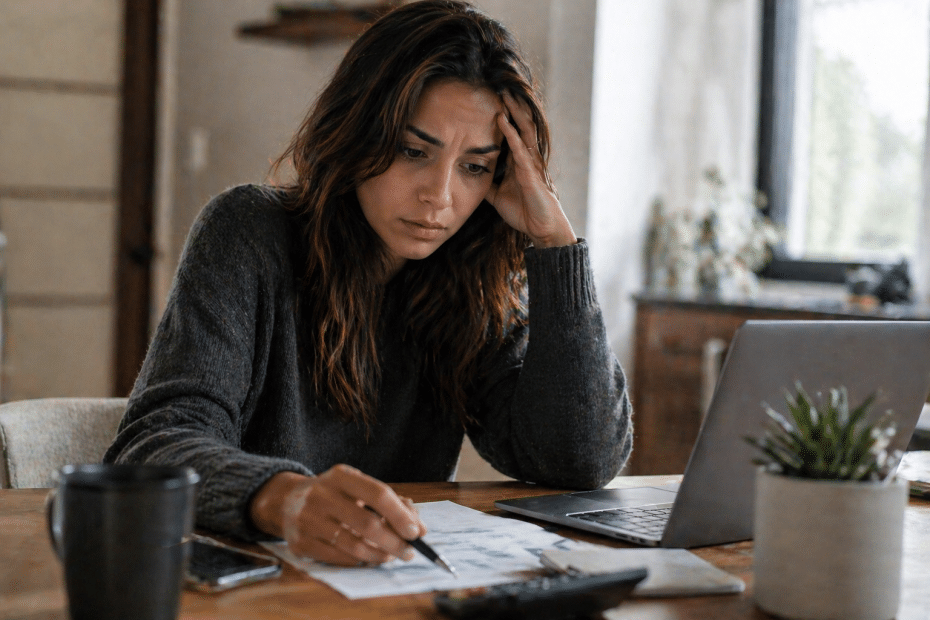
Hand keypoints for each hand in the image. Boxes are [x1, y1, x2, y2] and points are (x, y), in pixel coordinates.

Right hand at [249, 465, 426, 565]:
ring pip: (353, 545)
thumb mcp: (355, 487)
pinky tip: (368, 558)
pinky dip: (358, 561)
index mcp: (340, 476)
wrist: (285, 501)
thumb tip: (417, 526)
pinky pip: (338, 557)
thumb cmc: (332, 494)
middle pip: (368, 523)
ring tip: (390, 556)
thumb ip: (388, 502)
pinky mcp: (300, 542)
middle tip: (408, 551)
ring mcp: (308, 519)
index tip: (416, 532)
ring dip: (379, 555)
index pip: (378, 494)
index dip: (400, 515)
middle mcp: (322, 494)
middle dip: (394, 541)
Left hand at [484, 91, 575, 247]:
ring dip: (514, 112)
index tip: (495, 100)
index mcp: (521, 161)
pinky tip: (502, 120)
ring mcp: (532, 164)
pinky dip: (511, 133)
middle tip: (501, 87)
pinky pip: (520, 149)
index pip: (514, 132)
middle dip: (513, 106)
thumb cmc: (524, 211)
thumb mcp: (498, 196)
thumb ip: (487, 184)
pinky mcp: (531, 174)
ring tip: (504, 94)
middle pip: (522, 125)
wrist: (541, 229)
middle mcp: (528, 158)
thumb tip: (470, 177)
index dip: (507, 116)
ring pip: (524, 130)